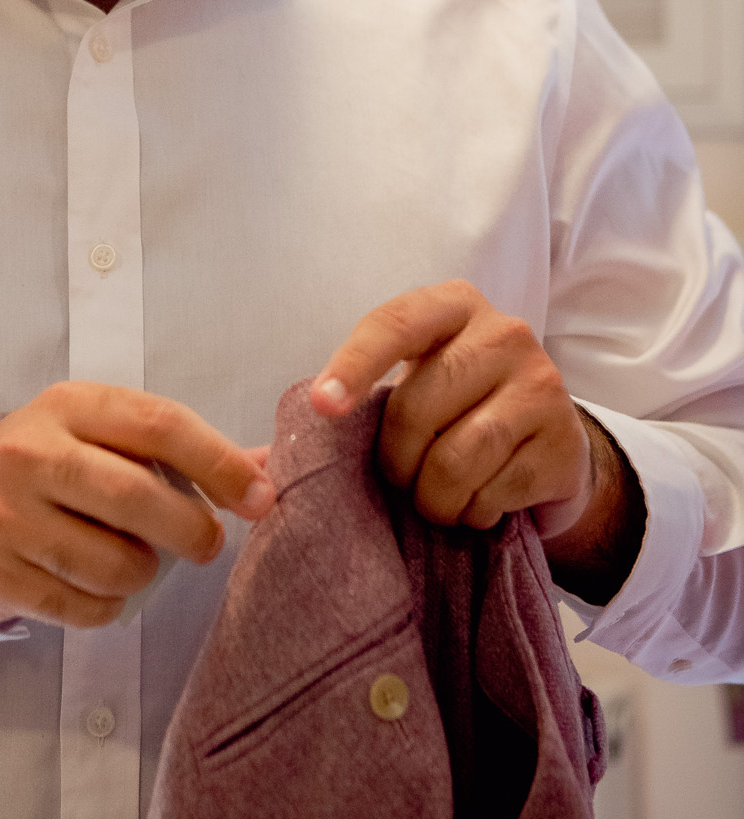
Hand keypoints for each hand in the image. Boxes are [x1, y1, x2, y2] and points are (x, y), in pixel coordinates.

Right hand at [0, 383, 275, 627]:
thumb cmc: (46, 465)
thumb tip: (268, 465)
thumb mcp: (99, 432)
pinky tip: (98, 585)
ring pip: (116, 563)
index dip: (219, 463)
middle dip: (193, 530)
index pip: (160, 425)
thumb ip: (178, 447)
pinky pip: (85, 608)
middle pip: (138, 498)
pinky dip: (109, 606)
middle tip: (206, 543)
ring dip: (145, 573)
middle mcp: (31, 454)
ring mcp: (7, 516)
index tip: (258, 496)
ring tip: (136, 560)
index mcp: (70, 406)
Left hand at [311, 280, 643, 598]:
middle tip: (400, 478)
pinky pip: (494, 492)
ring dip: (433, 497)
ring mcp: (542, 383)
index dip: (352, 366)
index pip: (392, 324)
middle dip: (395, 460)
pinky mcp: (565, 440)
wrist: (551, 446)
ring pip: (456, 457)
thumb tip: (254, 467)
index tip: (321, 408)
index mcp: (451, 306)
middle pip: (416, 406)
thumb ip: (344, 411)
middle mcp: (503, 331)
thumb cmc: (457, 412)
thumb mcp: (408, 390)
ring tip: (438, 498)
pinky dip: (473, 512)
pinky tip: (481, 503)